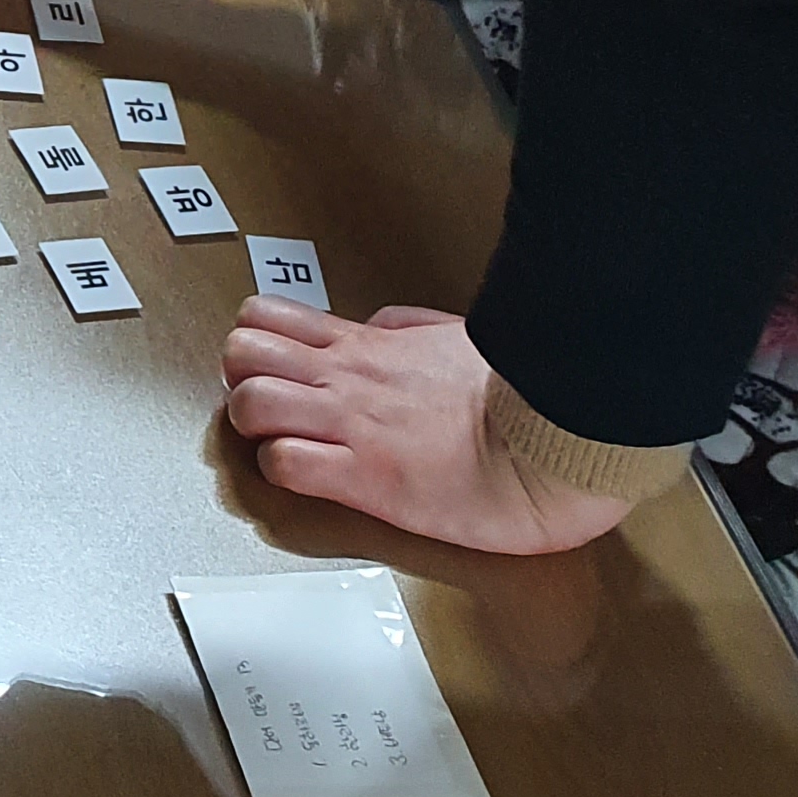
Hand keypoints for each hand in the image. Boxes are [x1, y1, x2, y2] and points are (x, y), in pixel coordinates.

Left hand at [217, 302, 638, 555]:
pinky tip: (310, 478)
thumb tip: (378, 326)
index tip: (269, 370)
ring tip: (282, 444)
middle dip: (239, 380)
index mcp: (367, 347)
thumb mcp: (456, 339)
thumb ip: (407, 329)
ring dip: (253, 428)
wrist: (558, 438)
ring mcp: (352, 427)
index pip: (268, 318)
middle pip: (240, 353)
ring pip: (249, 405)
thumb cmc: (518, 397)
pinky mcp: (366, 478)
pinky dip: (282, 473)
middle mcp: (348, 380)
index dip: (252, 343)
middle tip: (267, 407)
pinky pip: (286, 466)